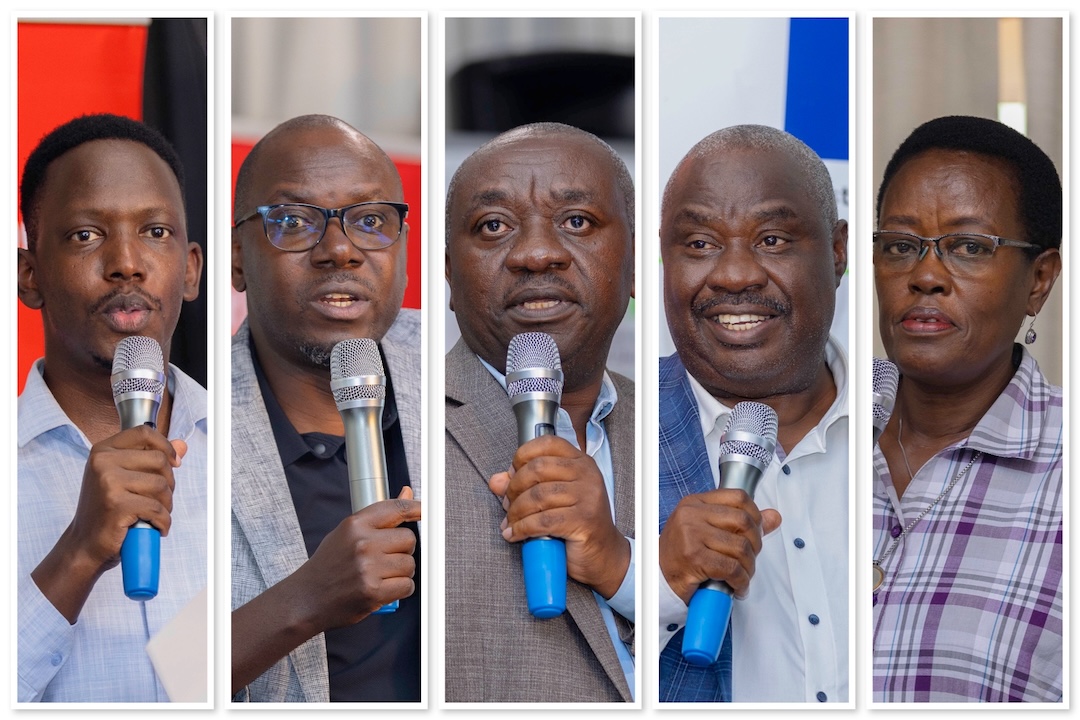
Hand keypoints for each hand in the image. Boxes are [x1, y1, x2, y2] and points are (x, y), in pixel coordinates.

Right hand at [32, 426, 183, 621]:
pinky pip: (157, 508)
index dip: (166, 446)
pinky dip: (162, 521)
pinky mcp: (117, 504)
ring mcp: (108, 482)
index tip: (174, 463)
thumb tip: (182, 446)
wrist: (84, 544)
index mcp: (103, 450)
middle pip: (160, 460)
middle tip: (158, 500)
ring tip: (153, 515)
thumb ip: (152, 459)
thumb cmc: (107, 511)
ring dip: (166, 505)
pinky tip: (154, 527)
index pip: (144, 433)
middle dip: (168, 483)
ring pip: (161, 485)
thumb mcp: (126, 478)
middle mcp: (103, 462)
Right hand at [292, 487, 420, 631]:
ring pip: (410, 564)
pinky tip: (385, 589)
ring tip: (382, 575)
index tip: (426, 511)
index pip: (396, 509)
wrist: (306, 599)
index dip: (416, 508)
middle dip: (404, 550)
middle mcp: (362, 543)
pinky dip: (401, 589)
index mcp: (355, 525)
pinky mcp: (373, 591)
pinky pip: (407, 586)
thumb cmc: (327, 566)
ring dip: (402, 572)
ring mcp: (368, 568)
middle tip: (387, 559)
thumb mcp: (346, 533)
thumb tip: (407, 492)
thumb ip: (378, 516)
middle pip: (409, 539)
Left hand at [488, 435, 629, 598]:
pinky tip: (515, 535)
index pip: (547, 443)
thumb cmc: (576, 523)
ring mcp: (588, 496)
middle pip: (537, 469)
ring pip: (537, 496)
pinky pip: (542, 521)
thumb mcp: (552, 498)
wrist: (603, 555)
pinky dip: (522, 529)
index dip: (522, 456)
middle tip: (507, 505)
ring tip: (510, 523)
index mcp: (581, 462)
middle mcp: (587, 474)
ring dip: (516, 512)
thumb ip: (524, 485)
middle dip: (514, 488)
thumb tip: (496, 481)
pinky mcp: (583, 520)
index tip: (511, 474)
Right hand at [659, 488, 781, 604]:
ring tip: (743, 576)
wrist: (655, 577)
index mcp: (696, 503)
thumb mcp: (708, 530)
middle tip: (749, 559)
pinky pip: (732, 568)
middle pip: (743, 522)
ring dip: (749, 567)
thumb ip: (741, 523)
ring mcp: (691, 534)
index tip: (755, 533)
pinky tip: (737, 587)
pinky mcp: (694, 557)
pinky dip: (741, 581)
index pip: (738, 497)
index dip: (755, 515)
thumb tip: (774, 517)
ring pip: (740, 547)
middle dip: (755, 545)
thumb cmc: (681, 555)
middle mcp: (692, 514)